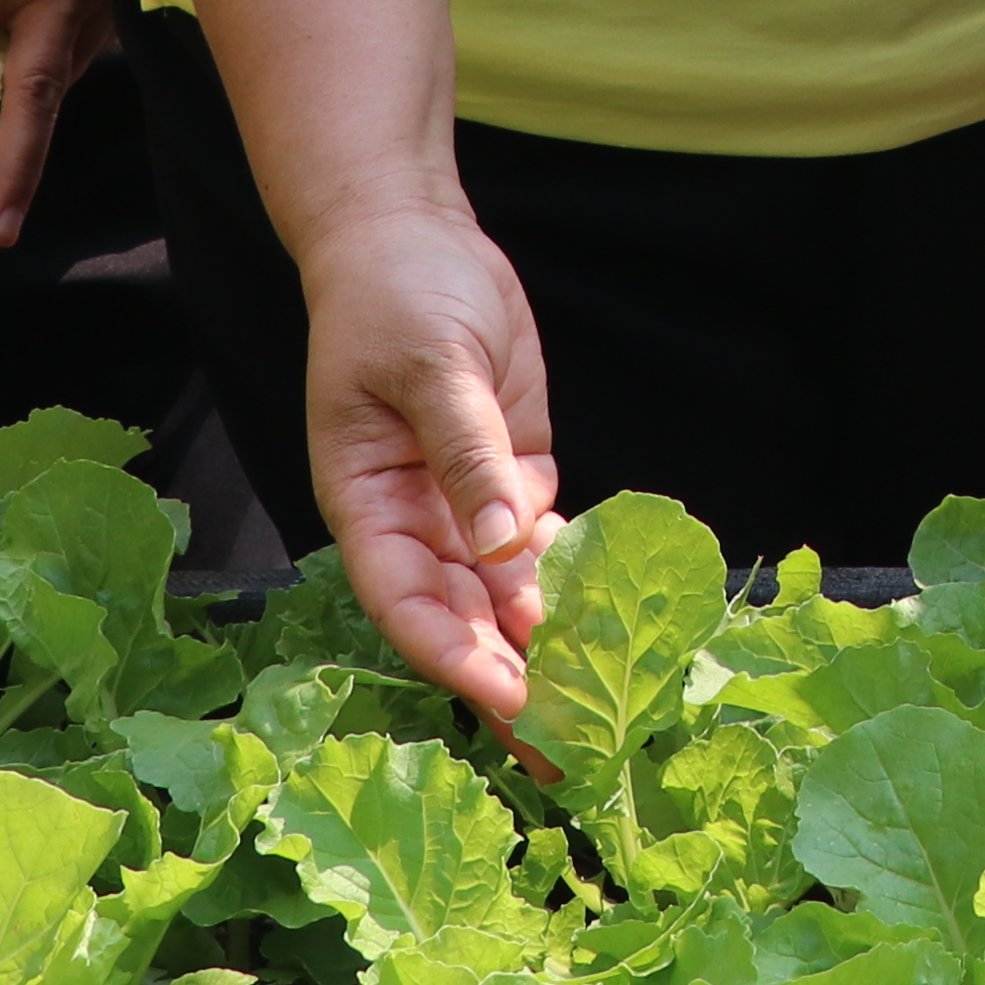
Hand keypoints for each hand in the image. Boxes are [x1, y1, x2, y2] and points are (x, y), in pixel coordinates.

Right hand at [294, 192, 555, 718]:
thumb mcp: (429, 365)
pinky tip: (616, 623)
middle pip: (464, 619)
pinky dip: (575, 579)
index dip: (456, 657)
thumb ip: (466, 454)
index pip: (410, 604)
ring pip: (509, 594)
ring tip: (604, 711)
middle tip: (571, 749)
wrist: (412, 235)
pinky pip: (545, 542)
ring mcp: (467, 501)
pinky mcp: (515, 473)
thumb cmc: (395, 296)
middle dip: (513, 681)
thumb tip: (503, 544)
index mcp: (368, 506)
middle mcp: (416, 521)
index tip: (510, 700)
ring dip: (549, 646)